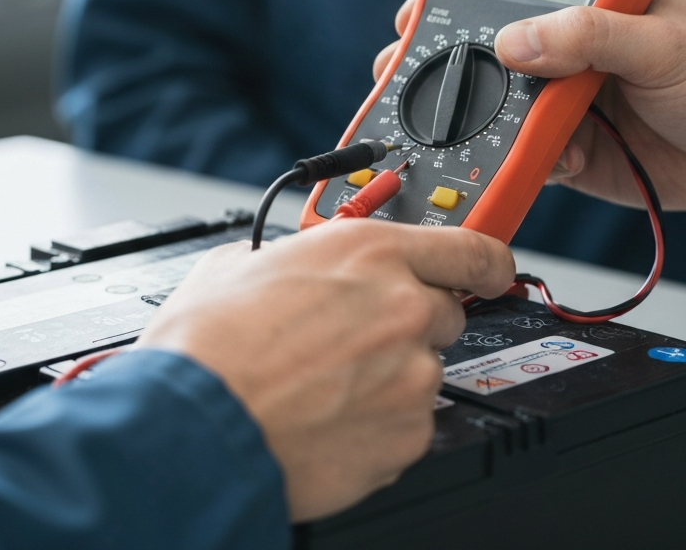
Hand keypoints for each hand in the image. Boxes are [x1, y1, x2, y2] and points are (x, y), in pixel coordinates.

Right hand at [135, 220, 513, 520]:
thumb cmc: (207, 346)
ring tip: (324, 383)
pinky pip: (408, 423)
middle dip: (406, 322)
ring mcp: (412, 376)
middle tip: (352, 337)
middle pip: (444, 312)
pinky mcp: (407, 438)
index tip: (493, 269)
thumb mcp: (243, 263)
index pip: (471, 248)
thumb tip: (291, 264)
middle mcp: (404, 307)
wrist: (192, 425)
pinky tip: (328, 417)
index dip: (488, 260)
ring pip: (422, 370)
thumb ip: (294, 256)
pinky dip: (379, 422)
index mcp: (370, 252)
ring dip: (388, 375)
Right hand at [374, 0, 685, 210]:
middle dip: (439, 59)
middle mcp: (563, 46)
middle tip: (402, 67)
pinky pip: (522, 152)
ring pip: (495, 104)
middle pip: (483, 48)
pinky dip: (512, 159)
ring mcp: (559, 98)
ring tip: (440, 122)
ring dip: (469, 116)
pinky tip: (523, 159)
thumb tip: (514, 43)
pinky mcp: (566, 146)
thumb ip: (590, 36)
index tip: (417, 11)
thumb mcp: (661, 42)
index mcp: (583, 0)